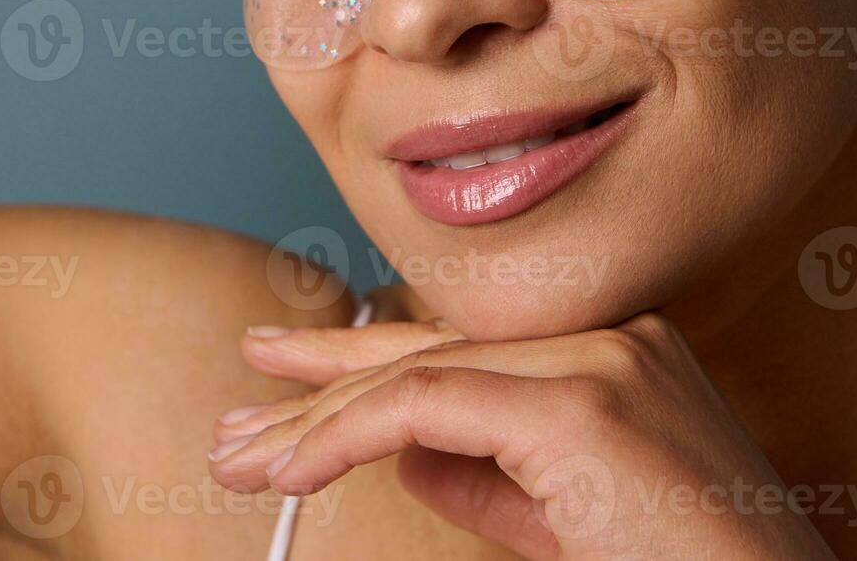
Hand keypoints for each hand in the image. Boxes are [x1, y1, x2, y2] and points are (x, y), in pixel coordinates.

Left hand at [208, 314, 837, 559]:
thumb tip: (405, 453)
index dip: (368, 362)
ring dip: (315, 420)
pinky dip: (347, 435)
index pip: (466, 346)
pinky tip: (293, 465)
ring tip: (239, 453)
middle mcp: (611, 335)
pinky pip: (428, 406)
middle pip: (433, 348)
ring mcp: (602, 359)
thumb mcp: (565, 521)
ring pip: (418, 373)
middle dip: (325, 376)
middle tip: (242, 396)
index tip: (291, 379)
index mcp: (617, 350)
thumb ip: (490, 478)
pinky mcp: (583, 404)